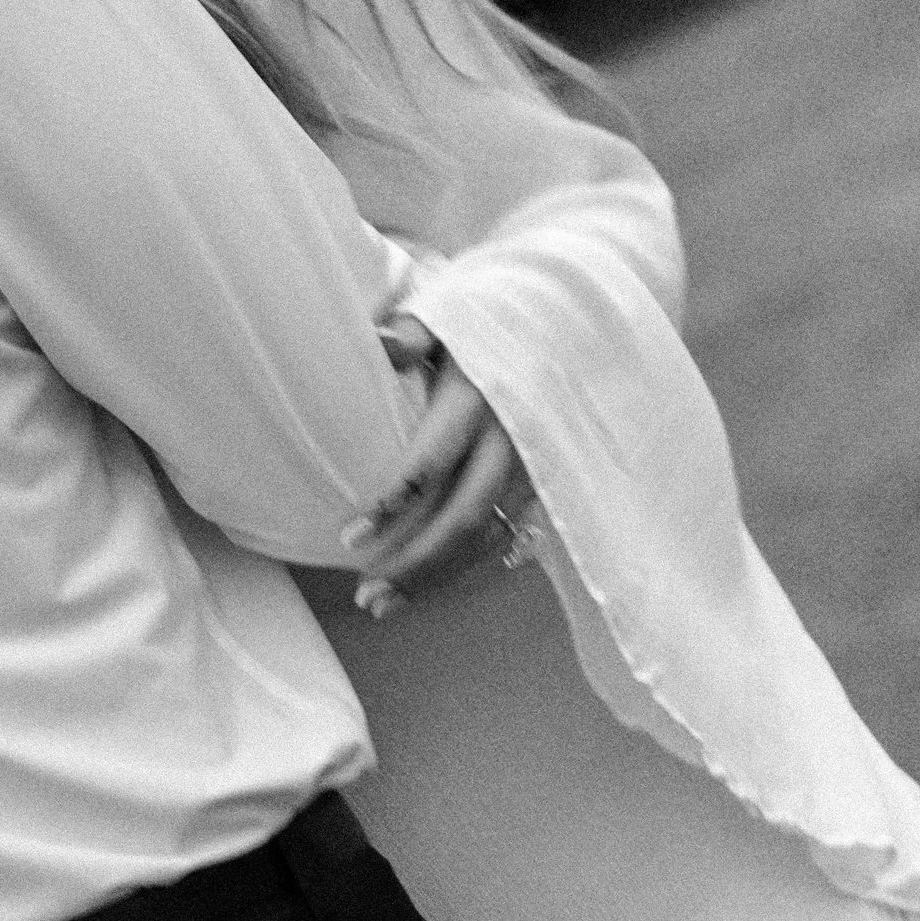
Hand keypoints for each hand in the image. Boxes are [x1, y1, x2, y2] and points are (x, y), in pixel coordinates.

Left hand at [343, 318, 536, 612]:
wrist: (569, 326)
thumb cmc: (489, 324)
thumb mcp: (451, 317)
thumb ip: (413, 334)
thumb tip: (381, 345)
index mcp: (483, 395)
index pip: (435, 460)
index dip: (392, 502)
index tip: (350, 535)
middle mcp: (513, 438)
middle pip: (463, 516)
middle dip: (413, 562)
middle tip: (365, 595)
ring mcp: (534, 467)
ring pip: (486, 537)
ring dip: (435, 576)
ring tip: (381, 603)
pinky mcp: (545, 485)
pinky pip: (504, 537)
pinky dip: (462, 565)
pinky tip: (425, 584)